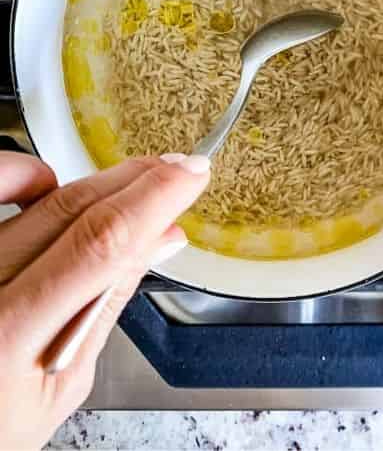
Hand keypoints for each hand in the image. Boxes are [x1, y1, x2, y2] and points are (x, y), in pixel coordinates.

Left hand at [0, 150, 210, 450]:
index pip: (98, 245)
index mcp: (9, 340)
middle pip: (69, 210)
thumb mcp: (61, 389)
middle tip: (177, 166)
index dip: (154, 198)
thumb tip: (161, 236)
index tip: (192, 174)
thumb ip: (106, 306)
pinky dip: (19, 174)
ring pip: (33, 196)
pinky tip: (46, 181)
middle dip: (136, 180)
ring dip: (95, 182)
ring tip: (134, 181)